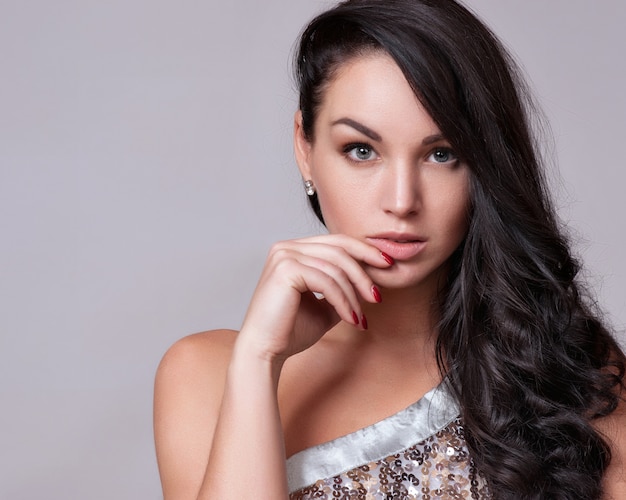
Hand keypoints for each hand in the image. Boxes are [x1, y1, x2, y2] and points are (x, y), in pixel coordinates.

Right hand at [237, 234, 392, 362]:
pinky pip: (326, 281)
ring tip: (360, 317)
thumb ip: (342, 291)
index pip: (337, 242)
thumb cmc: (290, 331)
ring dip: (354, 294)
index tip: (387, 265)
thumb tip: (370, 283)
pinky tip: (350, 319)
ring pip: (335, 267)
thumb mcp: (324, 307)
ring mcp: (284, 255)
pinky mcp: (285, 269)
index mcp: (293, 250)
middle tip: (378, 296)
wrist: (265, 352)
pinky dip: (343, 301)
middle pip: (340, 249)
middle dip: (363, 273)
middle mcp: (286, 247)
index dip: (365, 251)